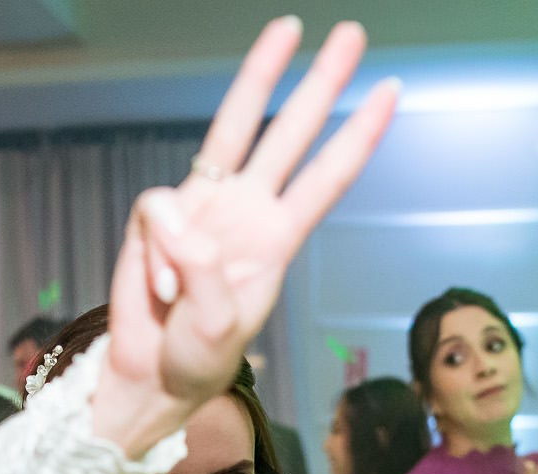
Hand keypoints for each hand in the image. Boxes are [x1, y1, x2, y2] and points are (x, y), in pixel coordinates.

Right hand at [97, 19, 397, 446]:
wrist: (148, 375)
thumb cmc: (195, 359)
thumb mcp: (217, 327)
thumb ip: (203, 272)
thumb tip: (177, 219)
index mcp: (277, 240)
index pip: (327, 177)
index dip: (358, 136)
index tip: (389, 92)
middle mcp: (246, 212)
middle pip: (289, 133)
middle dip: (320, 81)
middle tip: (351, 33)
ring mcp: (202, 208)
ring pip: (231, 127)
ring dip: (260, 75)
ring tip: (288, 28)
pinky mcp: (155, 217)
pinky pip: (156, 208)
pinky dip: (155, 250)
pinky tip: (159, 286)